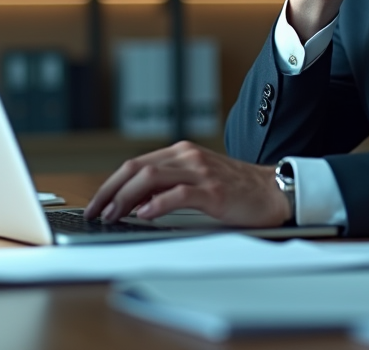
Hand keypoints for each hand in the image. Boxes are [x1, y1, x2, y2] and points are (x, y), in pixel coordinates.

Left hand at [84, 141, 291, 226]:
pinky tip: (144, 215)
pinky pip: (179, 194)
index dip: (111, 184)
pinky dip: (157, 204)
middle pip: (136, 168)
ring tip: (113, 215)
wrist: (273, 190)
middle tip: (95, 212)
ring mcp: (201, 172)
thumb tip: (133, 204)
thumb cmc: (236, 189)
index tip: (96, 203)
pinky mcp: (214, 191)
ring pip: (151, 178)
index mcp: (181, 153)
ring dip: (126, 198)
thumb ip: (169, 186)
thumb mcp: (197, 181)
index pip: (135, 165)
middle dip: (110, 191)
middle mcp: (188, 157)